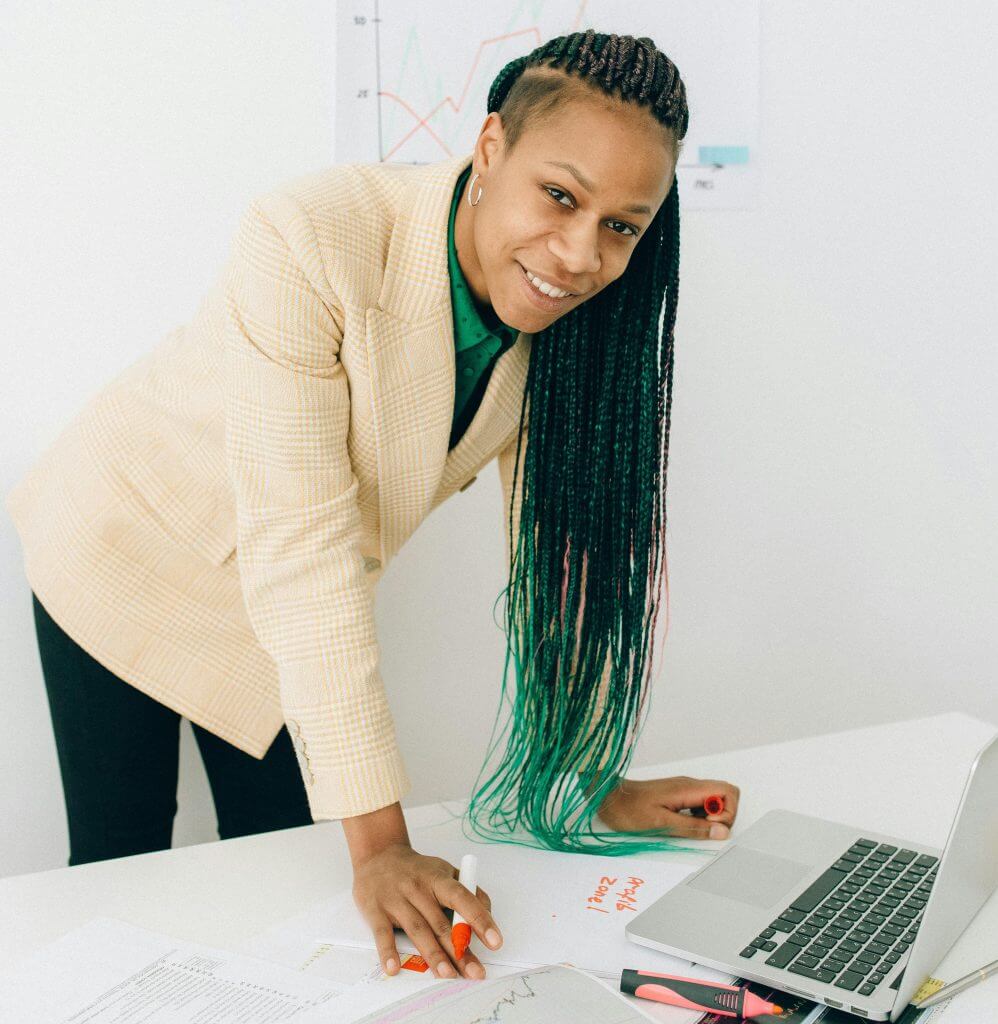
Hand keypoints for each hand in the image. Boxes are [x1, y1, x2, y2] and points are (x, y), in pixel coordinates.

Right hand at [352, 841, 502, 979]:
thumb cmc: (417, 870)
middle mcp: (418, 888)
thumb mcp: (444, 871)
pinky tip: (394, 968)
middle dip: (460, 951)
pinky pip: (383, 933)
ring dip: (433, 955)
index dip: (479, 919)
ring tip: (448, 975)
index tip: (495, 941)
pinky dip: (388, 951)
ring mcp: (396, 899)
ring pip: (417, 930)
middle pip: (441, 923)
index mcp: (438, 878)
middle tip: (475, 972)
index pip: (462, 898)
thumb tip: (487, 913)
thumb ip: (468, 890)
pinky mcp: (376, 910)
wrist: (378, 854)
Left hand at [597, 775, 739, 839]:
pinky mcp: (677, 795)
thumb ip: (693, 828)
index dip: (727, 812)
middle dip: (723, 816)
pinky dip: (699, 817)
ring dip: (711, 818)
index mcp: (688, 788)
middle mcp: (690, 785)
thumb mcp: (662, 824)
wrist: (607, 797)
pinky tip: (682, 824)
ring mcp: (684, 789)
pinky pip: (700, 804)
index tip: (709, 825)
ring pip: (714, 800)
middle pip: (725, 795)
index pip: (728, 792)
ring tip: (689, 827)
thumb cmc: (629, 810)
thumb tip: (722, 833)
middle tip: (702, 828)